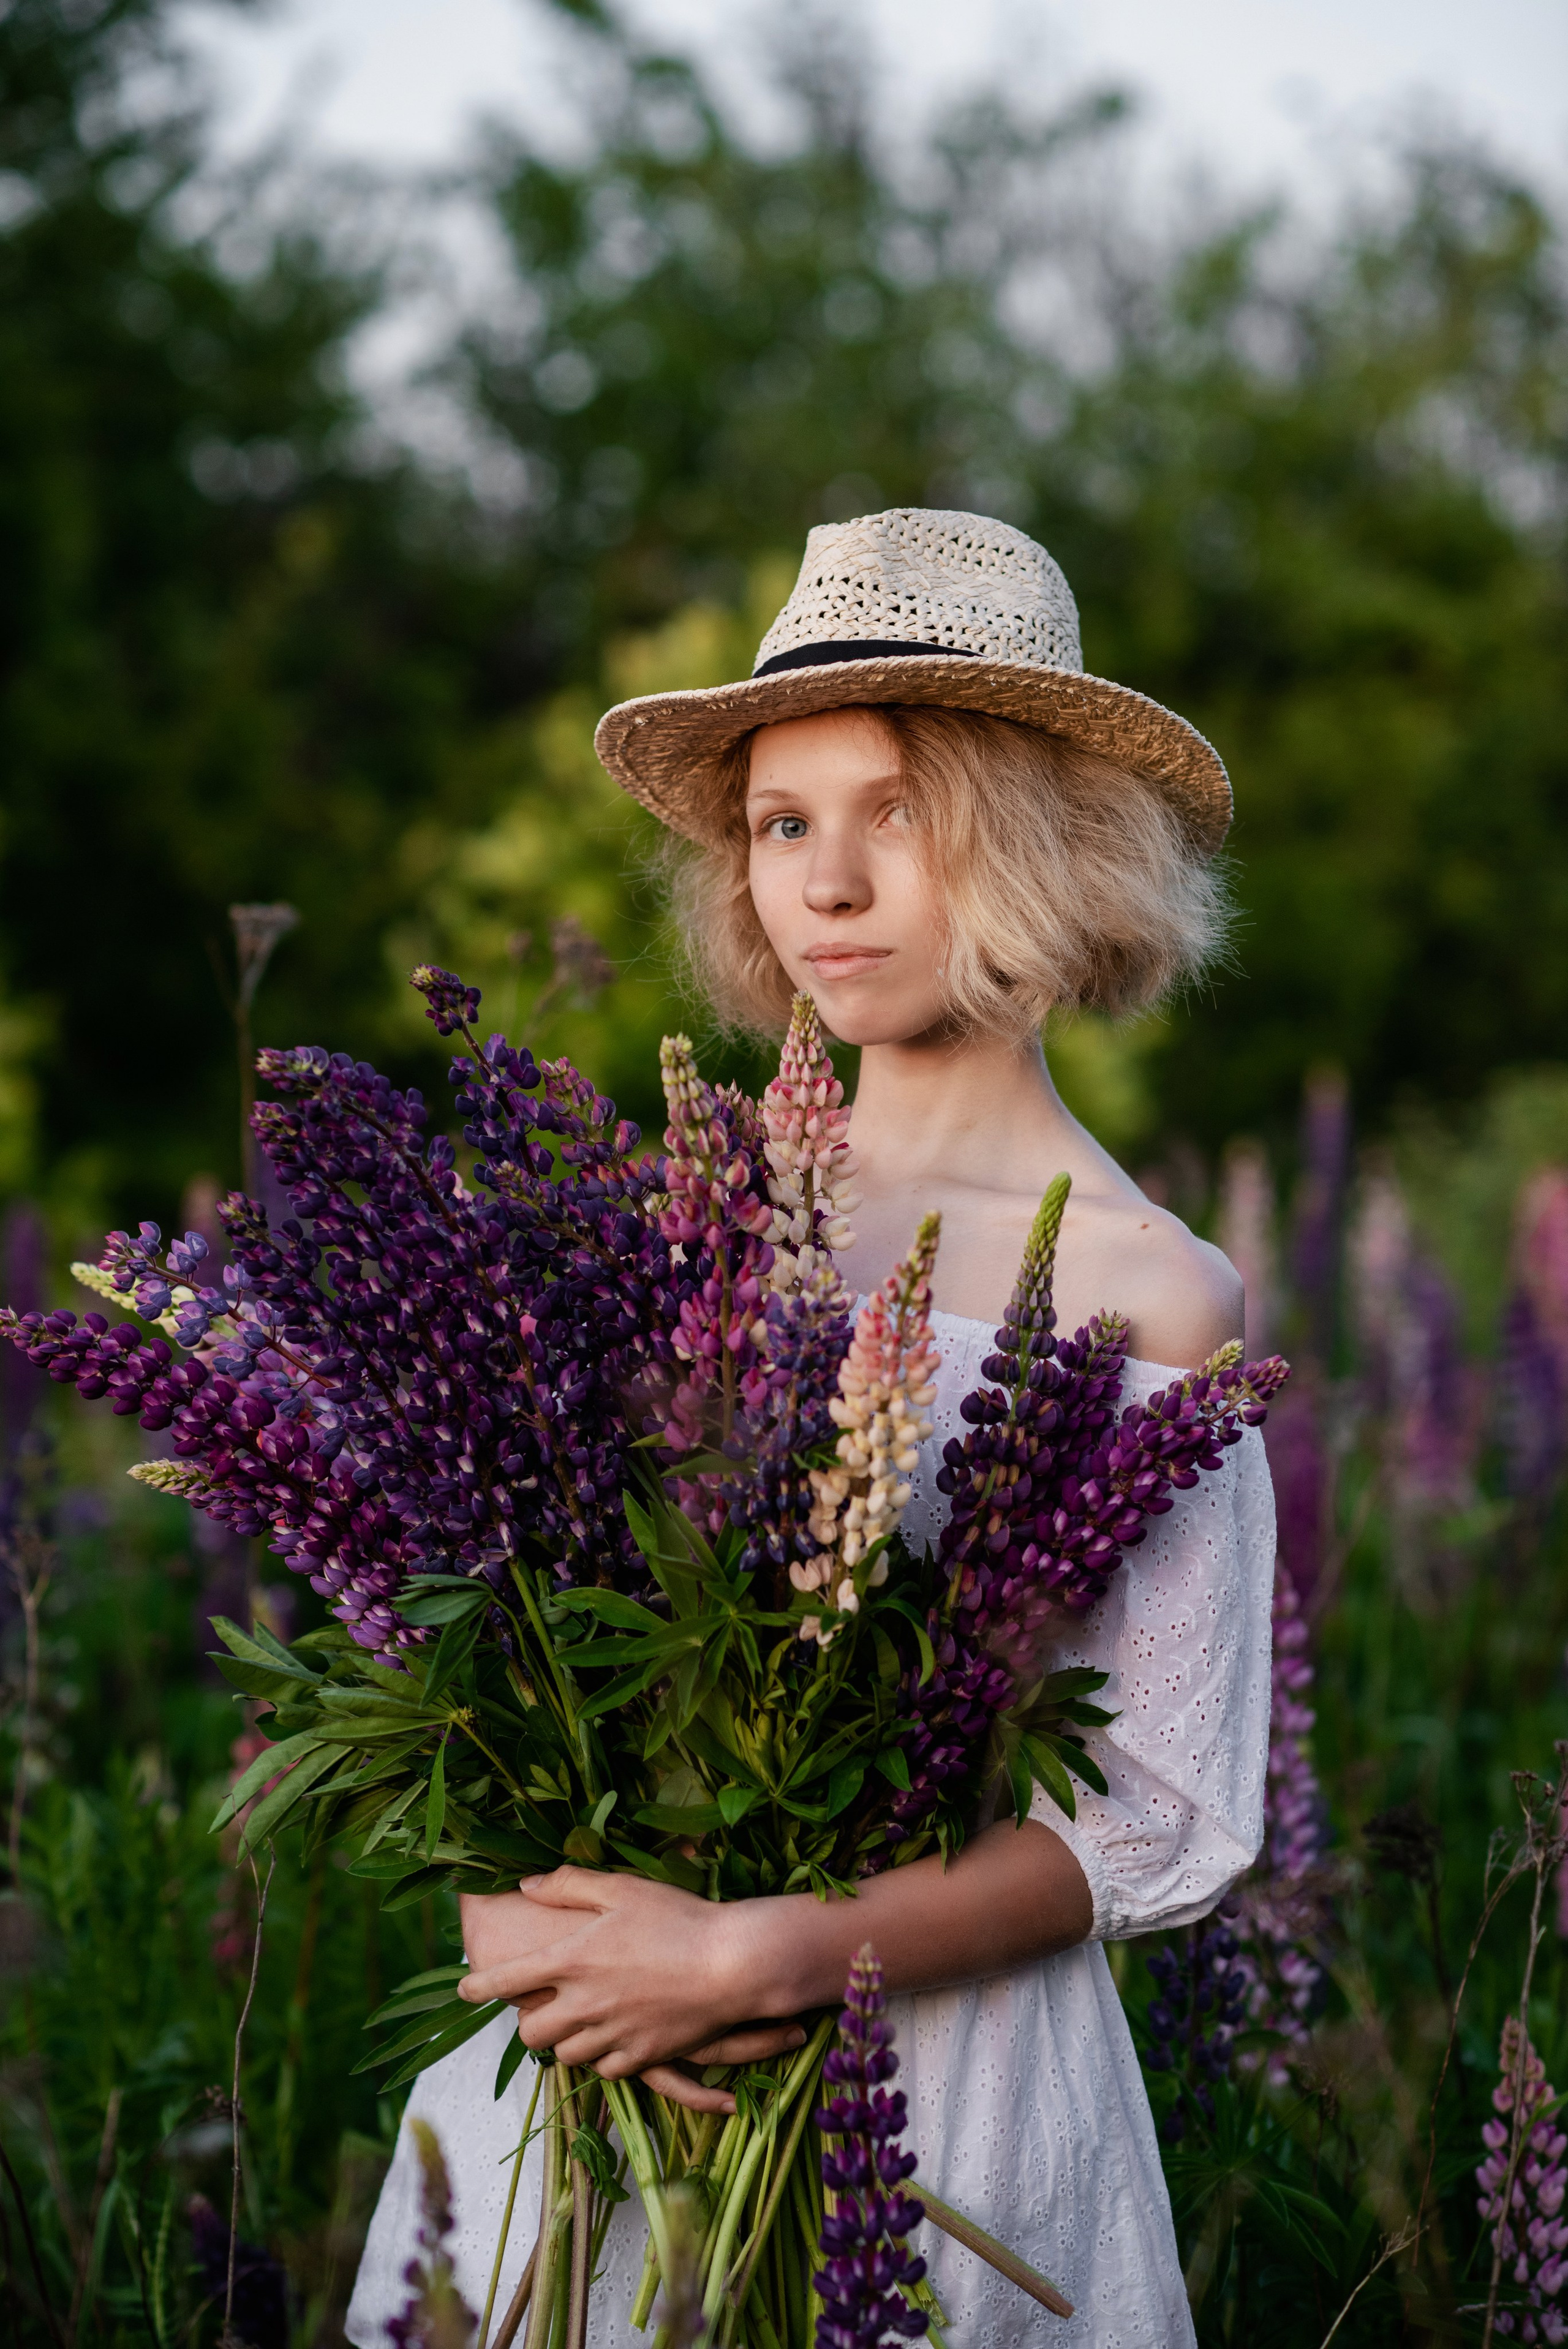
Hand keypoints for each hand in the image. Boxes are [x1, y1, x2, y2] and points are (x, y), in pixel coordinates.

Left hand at [458, 1872, 805, 2114]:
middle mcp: (583, 2004)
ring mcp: (611, 2035)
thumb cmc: (678, 1917)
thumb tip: (527, 1886)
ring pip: (566, 2055)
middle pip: (531, 2033)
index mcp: (571, 1960)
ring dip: (568, 2039)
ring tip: (584, 2018)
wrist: (732, 1964)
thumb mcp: (622, 1888)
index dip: (478, 1986)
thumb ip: (569, 1886)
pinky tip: (618, 2034)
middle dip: (530, 2021)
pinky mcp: (640, 2057)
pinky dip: (604, 2055)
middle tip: (546, 2003)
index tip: (464, 1988)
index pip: (505, 1980)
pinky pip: (606, 2069)